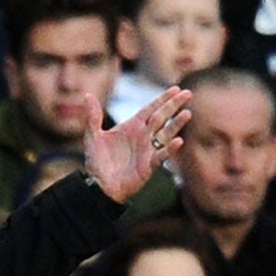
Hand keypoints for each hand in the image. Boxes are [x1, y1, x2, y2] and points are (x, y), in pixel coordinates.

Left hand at [83, 85, 190, 203]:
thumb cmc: (97, 162)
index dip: (162, 99)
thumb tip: (87, 95)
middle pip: (162, 117)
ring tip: (187, 113)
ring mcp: (148, 150)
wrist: (99, 186)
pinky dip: (170, 149)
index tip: (175, 89)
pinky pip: (162, 155)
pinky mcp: (149, 165)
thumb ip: (92, 117)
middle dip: (174, 105)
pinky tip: (179, 141)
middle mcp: (143, 136)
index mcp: (132, 126)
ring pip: (166, 134)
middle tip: (188, 93)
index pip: (150, 109)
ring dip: (176, 124)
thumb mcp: (93, 137)